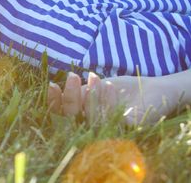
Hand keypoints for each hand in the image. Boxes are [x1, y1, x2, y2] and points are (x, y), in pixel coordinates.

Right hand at [48, 72, 177, 125]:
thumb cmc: (121, 88)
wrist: (154, 88)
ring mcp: (110, 130)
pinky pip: (111, 118)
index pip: (61, 114)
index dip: (54, 102)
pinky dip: (107, 101)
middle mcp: (93, 127)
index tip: (52, 84)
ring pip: (91, 117)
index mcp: (83, 117)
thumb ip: (77, 91)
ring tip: (95, 76)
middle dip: (70, 96)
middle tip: (72, 76)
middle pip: (73, 118)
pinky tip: (109, 86)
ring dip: (91, 94)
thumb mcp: (95, 86)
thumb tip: (56, 88)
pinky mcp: (127, 129)